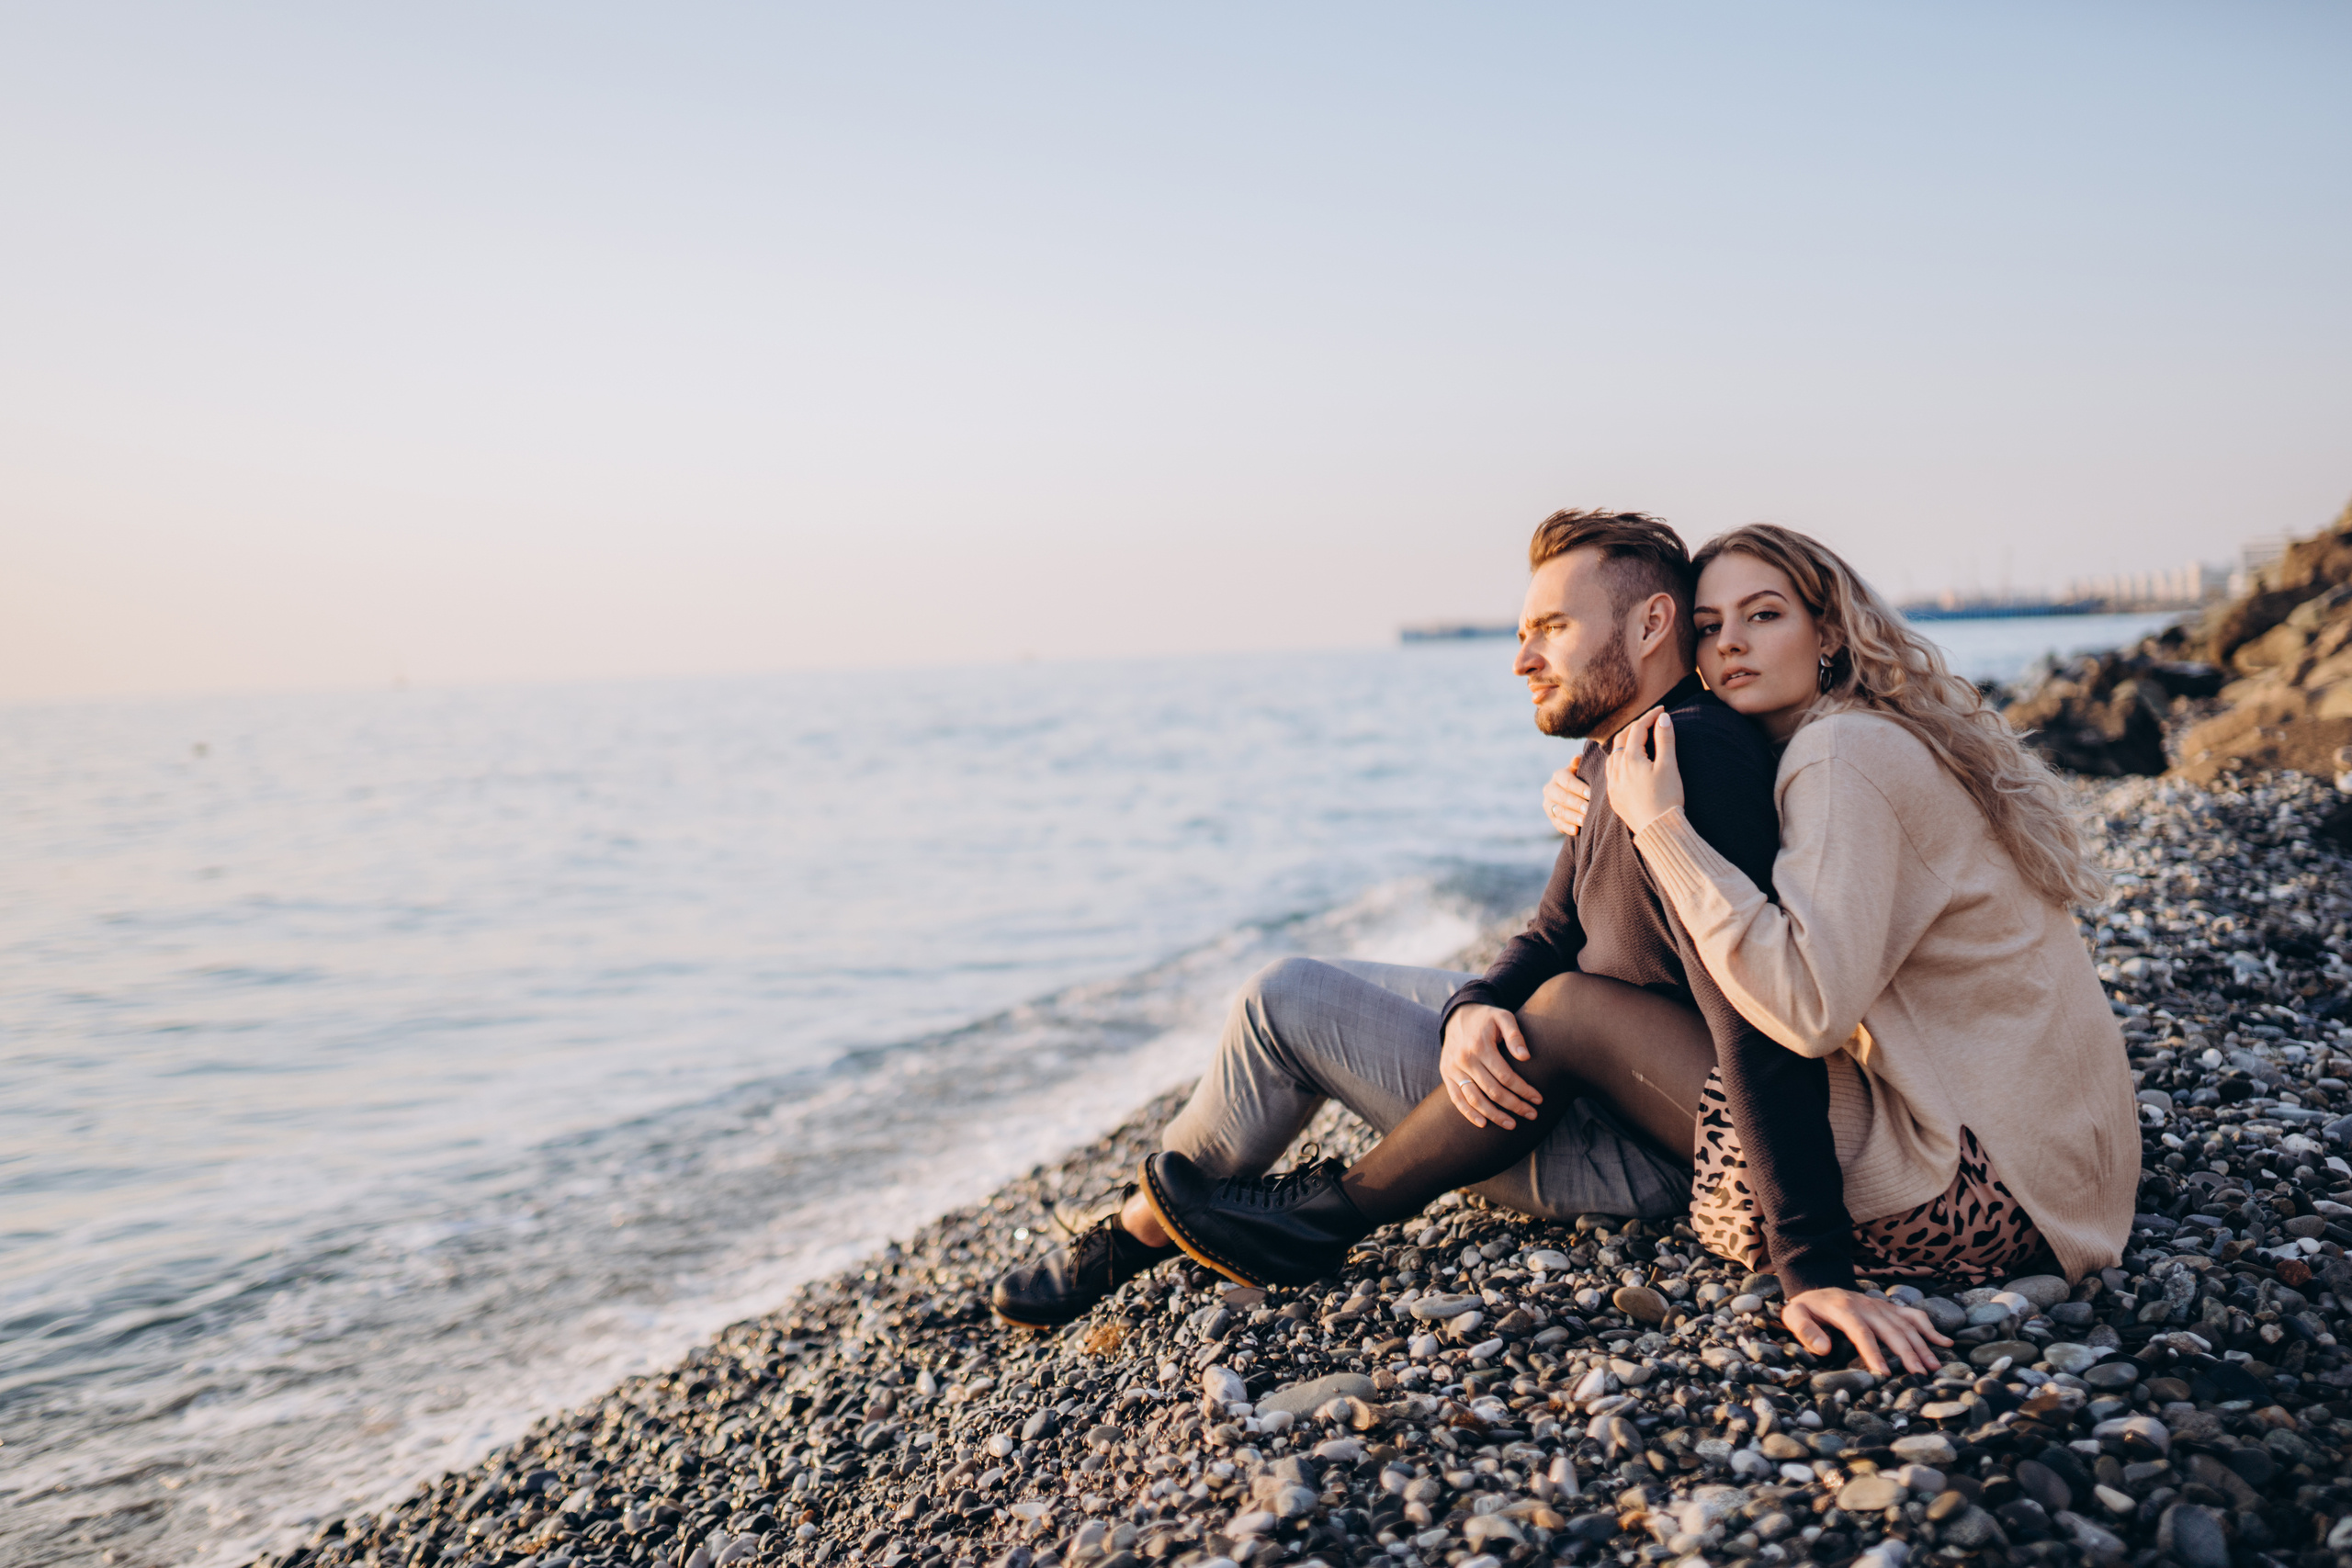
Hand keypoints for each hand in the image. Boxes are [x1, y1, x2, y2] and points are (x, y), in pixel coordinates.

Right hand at [1439, 1003, 1541, 1129]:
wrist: (1457, 1014)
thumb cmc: (1486, 1018)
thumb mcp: (1503, 1017)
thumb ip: (1515, 1035)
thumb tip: (1526, 1057)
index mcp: (1480, 1046)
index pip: (1506, 1076)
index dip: (1523, 1090)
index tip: (1538, 1099)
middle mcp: (1464, 1059)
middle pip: (1493, 1091)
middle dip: (1515, 1105)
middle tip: (1532, 1114)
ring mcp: (1453, 1068)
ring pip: (1475, 1099)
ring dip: (1495, 1115)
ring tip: (1512, 1124)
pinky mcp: (1446, 1074)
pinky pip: (1456, 1099)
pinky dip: (1469, 1114)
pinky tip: (1483, 1123)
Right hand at [1542, 754, 1590, 836]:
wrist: (1579, 794)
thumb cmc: (1585, 779)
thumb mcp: (1583, 771)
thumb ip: (1580, 764)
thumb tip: (1576, 758)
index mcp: (1558, 775)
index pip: (1566, 781)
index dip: (1578, 787)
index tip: (1591, 794)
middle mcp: (1550, 789)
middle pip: (1562, 797)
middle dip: (1576, 803)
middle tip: (1588, 809)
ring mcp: (1549, 804)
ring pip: (1559, 811)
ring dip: (1572, 816)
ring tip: (1584, 820)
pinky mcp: (1551, 817)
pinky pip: (1557, 824)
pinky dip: (1567, 827)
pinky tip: (1576, 830)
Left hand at [1602, 707, 1684, 834]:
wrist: (1658, 830)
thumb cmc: (1667, 798)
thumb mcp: (1669, 766)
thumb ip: (1665, 740)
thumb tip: (1663, 718)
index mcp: (1631, 759)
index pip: (1638, 729)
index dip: (1651, 716)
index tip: (1663, 709)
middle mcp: (1617, 769)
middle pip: (1622, 739)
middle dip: (1637, 727)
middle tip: (1652, 721)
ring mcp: (1613, 784)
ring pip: (1613, 754)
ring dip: (1625, 743)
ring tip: (1639, 738)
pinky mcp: (1613, 796)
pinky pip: (1611, 771)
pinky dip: (1618, 760)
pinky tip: (1626, 762)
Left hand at [1782, 1287, 1951, 1375]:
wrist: (1818, 1287)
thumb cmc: (1807, 1308)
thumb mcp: (1794, 1315)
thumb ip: (1805, 1330)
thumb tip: (1823, 1349)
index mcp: (1843, 1309)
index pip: (1861, 1331)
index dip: (1873, 1351)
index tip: (1884, 1373)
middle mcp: (1867, 1306)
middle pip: (1890, 1329)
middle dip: (1906, 1352)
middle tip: (1920, 1375)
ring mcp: (1881, 1306)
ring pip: (1906, 1325)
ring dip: (1922, 1345)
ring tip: (1934, 1367)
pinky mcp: (1890, 1308)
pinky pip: (1913, 1316)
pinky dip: (1930, 1328)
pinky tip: (1946, 1343)